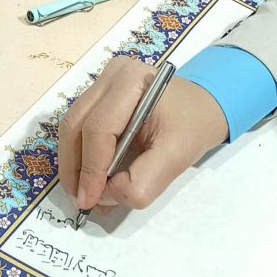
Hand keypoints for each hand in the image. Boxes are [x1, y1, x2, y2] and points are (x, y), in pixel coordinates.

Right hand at [58, 56, 228, 212]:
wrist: (204, 107)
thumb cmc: (194, 127)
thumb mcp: (177, 157)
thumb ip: (142, 180)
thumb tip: (106, 196)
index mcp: (131, 80)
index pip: (99, 129)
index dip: (90, 170)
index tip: (89, 201)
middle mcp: (110, 75)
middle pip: (76, 126)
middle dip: (75, 169)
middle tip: (81, 201)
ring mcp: (101, 83)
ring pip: (72, 128)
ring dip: (74, 165)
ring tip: (84, 194)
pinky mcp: (98, 95)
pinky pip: (80, 128)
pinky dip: (81, 157)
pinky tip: (89, 180)